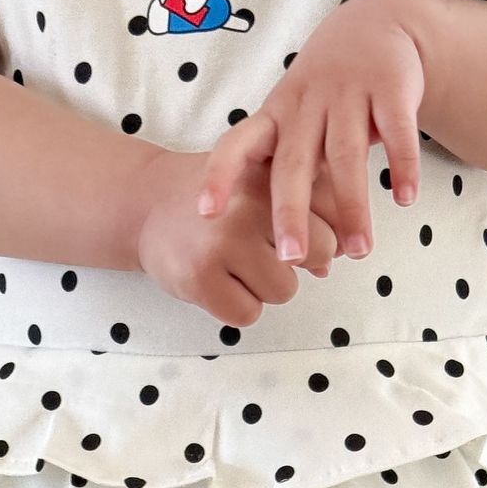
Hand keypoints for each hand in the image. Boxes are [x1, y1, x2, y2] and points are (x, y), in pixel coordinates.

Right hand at [136, 148, 340, 328]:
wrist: (149, 204)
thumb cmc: (219, 199)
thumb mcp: (264, 182)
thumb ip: (307, 206)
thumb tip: (337, 257)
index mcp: (272, 173)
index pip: (333, 214)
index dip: (328, 234)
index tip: (311, 238)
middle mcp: (250, 204)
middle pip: (320, 253)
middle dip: (301, 262)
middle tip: (266, 253)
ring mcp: (223, 243)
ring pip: (284, 290)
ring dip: (266, 288)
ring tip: (237, 266)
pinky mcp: (201, 278)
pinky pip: (247, 314)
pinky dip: (238, 307)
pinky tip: (220, 283)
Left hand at [194, 0, 426, 265]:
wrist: (375, 26)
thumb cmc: (326, 95)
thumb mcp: (294, 122)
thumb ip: (291, 178)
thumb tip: (293, 258)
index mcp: (276, 116)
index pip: (238, 145)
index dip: (220, 176)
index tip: (206, 212)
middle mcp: (306, 105)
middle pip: (293, 164)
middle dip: (289, 213)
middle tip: (289, 259)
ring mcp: (348, 94)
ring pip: (346, 156)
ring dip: (353, 207)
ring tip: (359, 252)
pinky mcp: (390, 87)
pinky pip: (396, 132)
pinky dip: (402, 165)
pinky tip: (404, 199)